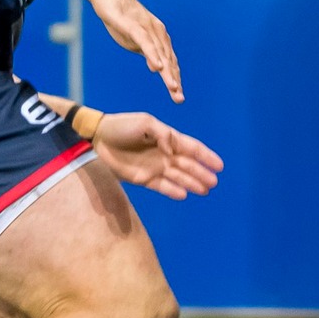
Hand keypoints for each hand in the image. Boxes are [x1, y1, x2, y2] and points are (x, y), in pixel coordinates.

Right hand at [89, 0, 181, 101]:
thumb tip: (158, 68)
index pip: (169, 62)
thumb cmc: (123, 19)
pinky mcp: (134, 26)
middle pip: (168, 60)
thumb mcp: (136, 42)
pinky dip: (153, 55)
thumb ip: (148, 53)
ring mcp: (147, 30)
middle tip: (179, 99)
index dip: (174, 79)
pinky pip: (146, 43)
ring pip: (160, 53)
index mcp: (159, 39)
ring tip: (173, 88)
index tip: (178, 97)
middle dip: (174, 80)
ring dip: (167, 72)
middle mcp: (158, 34)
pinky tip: (157, 68)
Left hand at [91, 113, 223, 199]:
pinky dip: (173, 190)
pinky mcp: (143, 179)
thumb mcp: (144, 123)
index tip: (220, 166)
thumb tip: (172, 149)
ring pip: (178, 177)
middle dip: (202, 173)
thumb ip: (162, 134)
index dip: (206, 156)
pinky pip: (162, 186)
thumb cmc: (122, 126)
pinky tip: (184, 194)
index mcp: (167, 138)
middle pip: (188, 166)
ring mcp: (155, 167)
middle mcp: (164, 154)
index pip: (192, 148)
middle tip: (214, 183)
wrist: (98, 138)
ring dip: (191, 183)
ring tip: (204, 190)